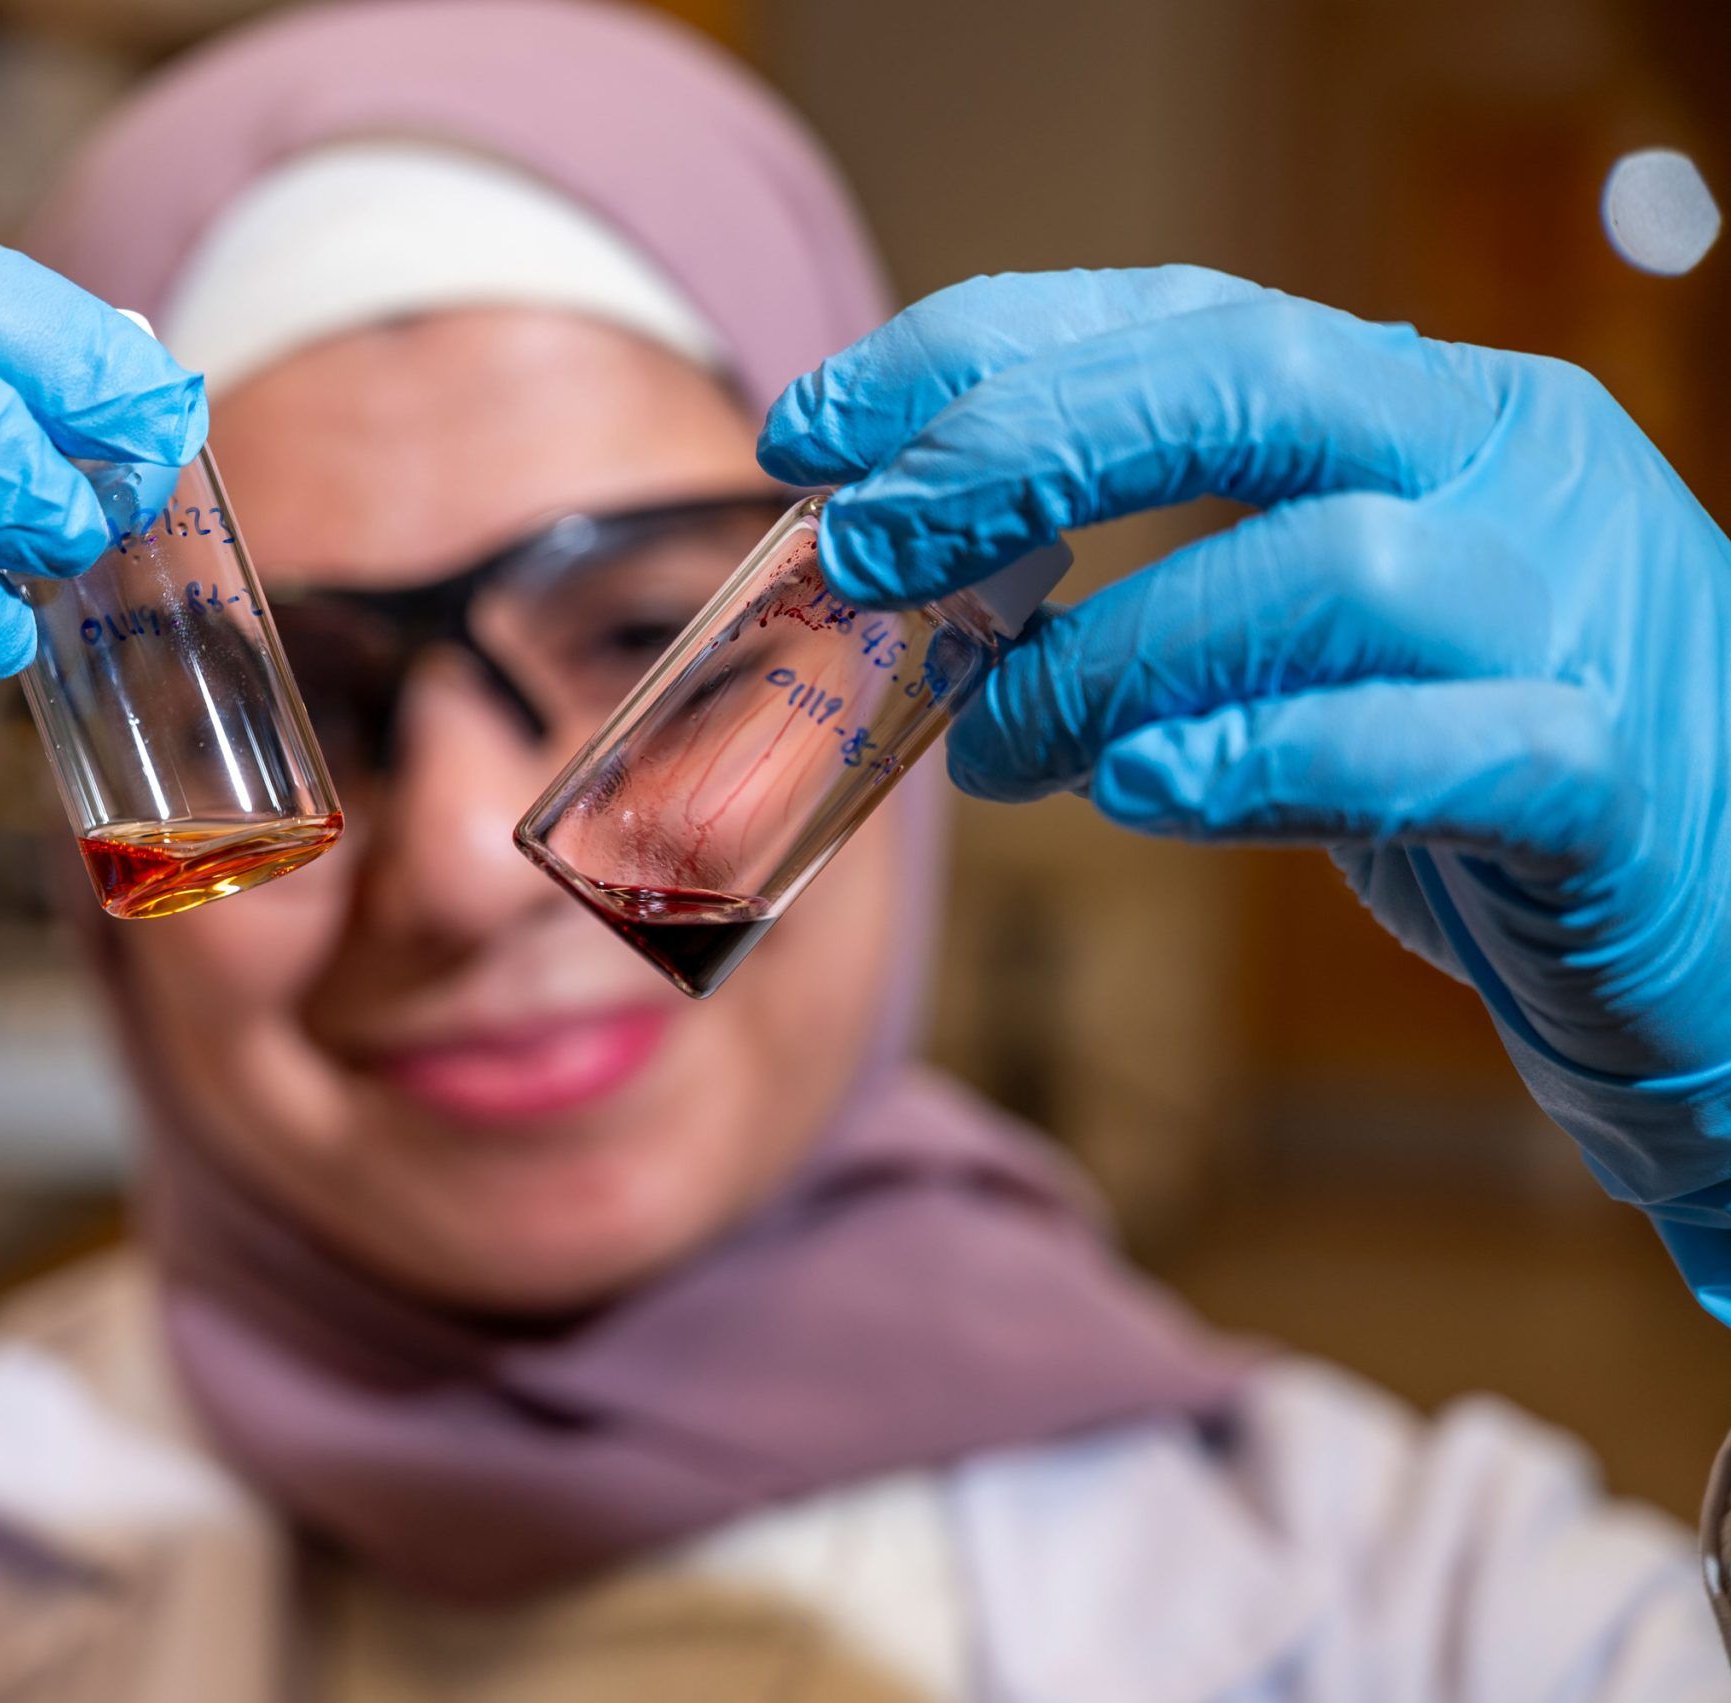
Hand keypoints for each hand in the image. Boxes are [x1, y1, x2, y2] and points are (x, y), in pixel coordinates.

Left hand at [758, 266, 1730, 1315]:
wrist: (1716, 941)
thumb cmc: (1470, 780)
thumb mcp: (1308, 650)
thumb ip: (1156, 598)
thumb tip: (917, 601)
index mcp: (1425, 415)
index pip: (1185, 320)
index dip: (982, 356)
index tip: (814, 430)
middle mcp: (1512, 473)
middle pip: (1257, 380)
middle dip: (1023, 449)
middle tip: (869, 552)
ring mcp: (1582, 615)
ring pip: (1336, 570)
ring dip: (1116, 655)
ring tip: (1006, 747)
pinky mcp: (1614, 784)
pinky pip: (1449, 745)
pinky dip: (1269, 762)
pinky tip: (1145, 791)